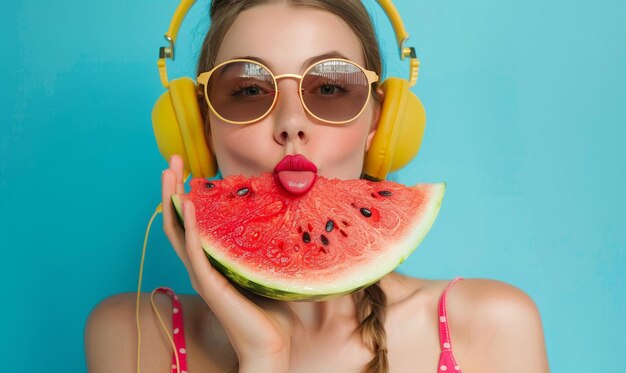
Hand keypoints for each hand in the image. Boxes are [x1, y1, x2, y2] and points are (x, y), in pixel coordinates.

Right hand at [161, 155, 291, 370]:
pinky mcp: (210, 283)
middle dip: (172, 189)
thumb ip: (262, 248)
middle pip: (178, 221)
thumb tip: (281, 219)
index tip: (188, 170)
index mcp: (212, 263)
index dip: (185, 197)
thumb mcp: (266, 271)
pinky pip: (195, 251)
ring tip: (169, 172)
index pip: (191, 224)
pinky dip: (191, 226)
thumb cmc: (272, 313)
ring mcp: (202, 274)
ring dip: (173, 199)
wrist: (271, 348)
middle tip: (172, 160)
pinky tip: (190, 204)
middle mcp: (201, 266)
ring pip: (178, 231)